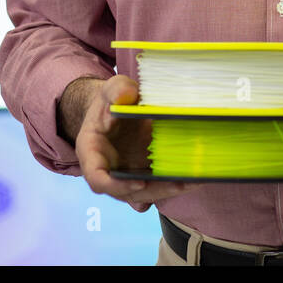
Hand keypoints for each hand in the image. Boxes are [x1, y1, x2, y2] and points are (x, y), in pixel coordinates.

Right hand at [75, 75, 199, 211]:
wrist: (116, 108)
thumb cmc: (112, 100)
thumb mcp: (112, 89)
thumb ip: (117, 90)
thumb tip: (127, 94)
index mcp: (92, 151)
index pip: (96, 176)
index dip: (116, 184)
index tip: (138, 184)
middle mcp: (106, 169)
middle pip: (124, 191)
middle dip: (152, 191)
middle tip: (177, 185)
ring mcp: (124, 174)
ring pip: (141, 193)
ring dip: (165, 191)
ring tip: (190, 183)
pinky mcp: (140, 173)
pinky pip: (153, 187)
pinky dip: (169, 188)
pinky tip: (189, 184)